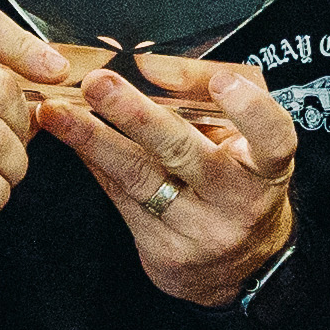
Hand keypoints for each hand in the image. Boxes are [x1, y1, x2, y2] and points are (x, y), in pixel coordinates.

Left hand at [38, 56, 298, 306]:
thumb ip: (202, 95)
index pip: (272, 137)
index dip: (250, 110)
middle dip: (138, 115)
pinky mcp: (165, 250)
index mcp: (267, 165)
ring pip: (141, 178)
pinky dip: (93, 162)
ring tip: (57, 112)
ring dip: (93, 139)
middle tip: (98, 84)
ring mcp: (200, 230)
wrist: (241, 265)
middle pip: (186, 154)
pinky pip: (121, 197)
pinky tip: (67, 137)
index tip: (222, 82)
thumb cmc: (239, 178)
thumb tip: (146, 65)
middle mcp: (238, 200)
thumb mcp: (240, 136)